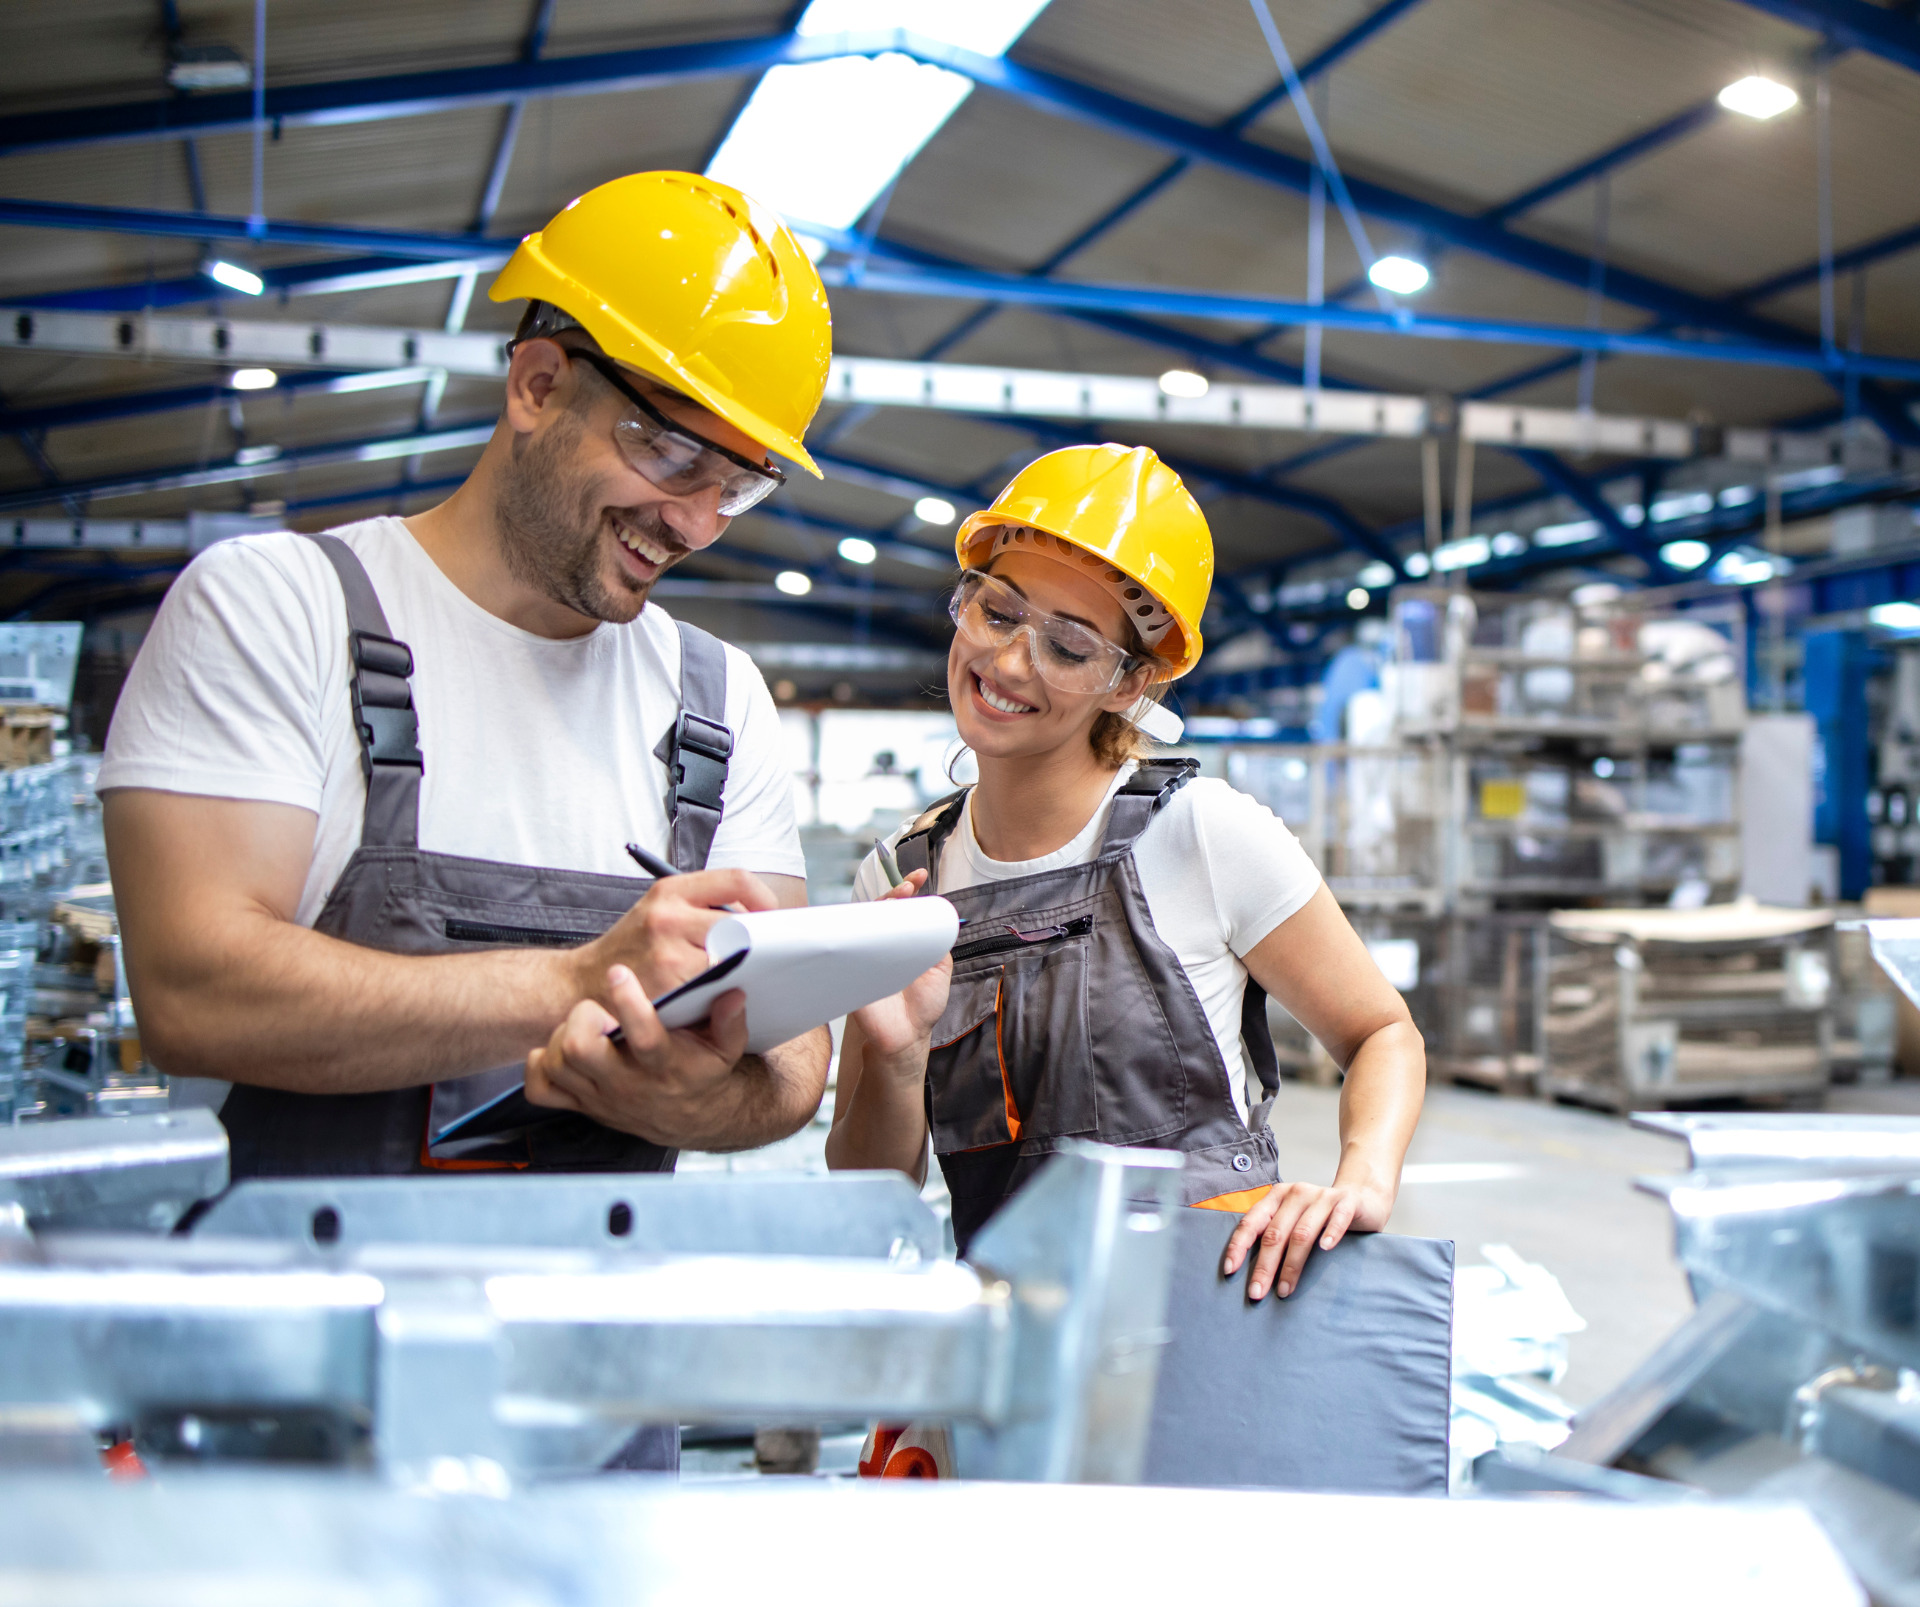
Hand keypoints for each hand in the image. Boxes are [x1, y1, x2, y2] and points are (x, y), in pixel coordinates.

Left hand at [525, 963, 750, 1144]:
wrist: (691, 1118)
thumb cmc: (703, 1074)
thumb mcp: (727, 1048)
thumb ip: (730, 1021)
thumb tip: (733, 994)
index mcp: (664, 1066)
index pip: (643, 1038)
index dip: (629, 1003)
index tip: (620, 974)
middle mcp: (627, 1084)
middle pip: (579, 1050)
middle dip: (581, 1018)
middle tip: (596, 1009)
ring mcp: (599, 1097)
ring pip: (557, 1063)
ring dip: (562, 1036)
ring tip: (584, 1025)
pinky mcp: (581, 1105)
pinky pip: (541, 1089)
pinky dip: (541, 1064)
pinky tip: (560, 1050)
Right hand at [572, 868, 778, 1002]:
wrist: (580, 985)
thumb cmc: (632, 951)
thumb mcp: (660, 913)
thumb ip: (702, 909)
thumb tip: (760, 920)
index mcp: (671, 890)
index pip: (737, 880)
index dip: (764, 899)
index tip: (773, 918)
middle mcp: (668, 916)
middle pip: (739, 924)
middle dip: (757, 942)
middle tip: (769, 955)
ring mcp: (667, 953)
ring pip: (729, 959)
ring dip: (741, 970)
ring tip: (743, 976)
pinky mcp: (666, 987)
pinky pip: (713, 989)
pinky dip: (723, 993)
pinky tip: (721, 996)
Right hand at [849, 870, 950, 1061]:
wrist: (907, 1038)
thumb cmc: (921, 1006)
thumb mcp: (940, 966)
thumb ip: (938, 940)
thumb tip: (937, 914)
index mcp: (902, 941)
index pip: (901, 908)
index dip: (907, 888)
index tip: (919, 876)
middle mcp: (881, 945)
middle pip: (878, 909)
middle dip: (893, 893)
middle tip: (907, 887)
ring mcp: (865, 957)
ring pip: (862, 922)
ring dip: (877, 909)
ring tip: (895, 902)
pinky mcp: (851, 973)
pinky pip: (848, 948)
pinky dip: (856, 934)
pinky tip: (871, 927)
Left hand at [1220, 1173, 1395, 1301]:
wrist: (1362, 1197)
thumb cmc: (1321, 1216)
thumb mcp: (1293, 1220)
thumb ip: (1276, 1235)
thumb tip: (1251, 1274)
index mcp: (1277, 1197)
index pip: (1251, 1222)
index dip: (1238, 1246)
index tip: (1230, 1270)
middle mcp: (1296, 1194)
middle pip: (1275, 1233)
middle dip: (1264, 1266)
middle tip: (1257, 1293)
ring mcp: (1322, 1197)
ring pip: (1302, 1233)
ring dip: (1291, 1264)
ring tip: (1285, 1290)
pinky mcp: (1346, 1202)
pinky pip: (1337, 1219)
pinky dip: (1331, 1233)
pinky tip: (1325, 1249)